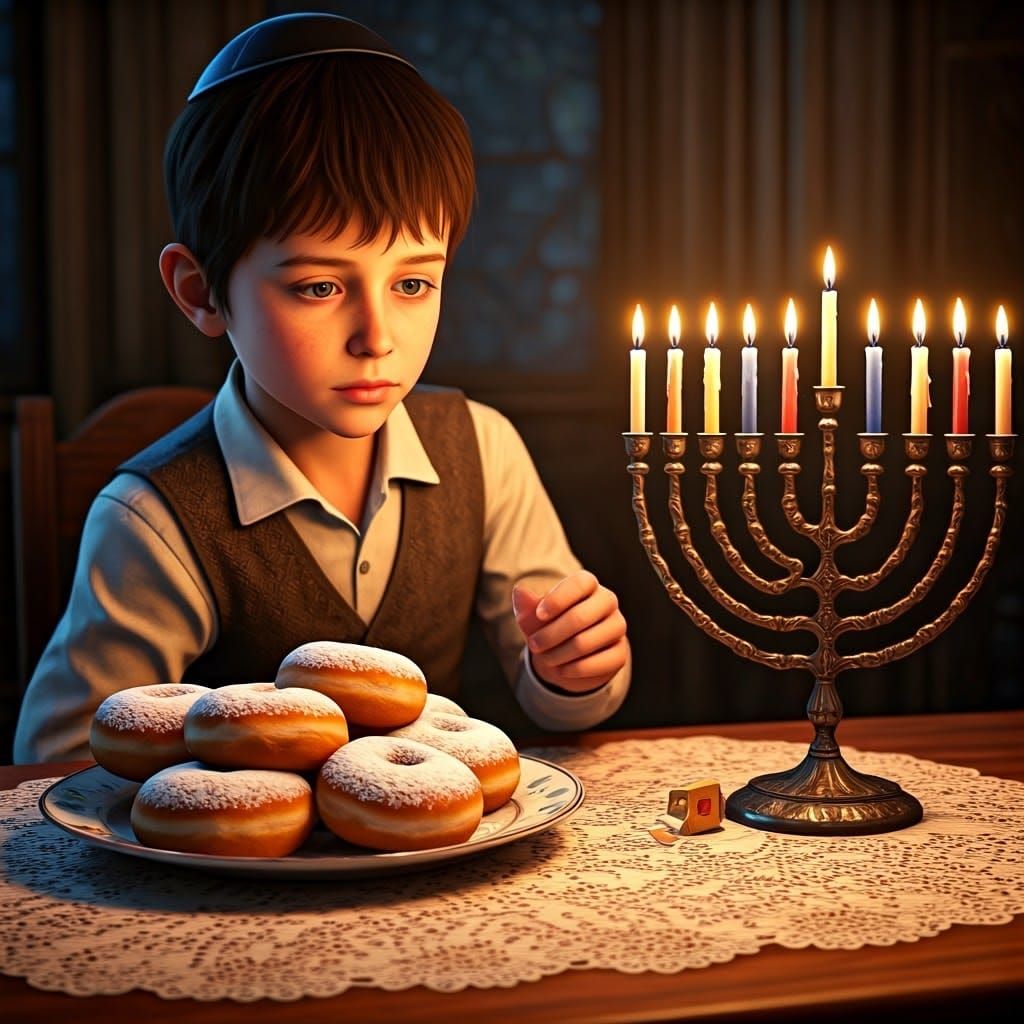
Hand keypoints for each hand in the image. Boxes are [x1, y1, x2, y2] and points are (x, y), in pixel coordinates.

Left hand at [512, 571, 627, 693]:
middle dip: (550, 634)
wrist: (566, 655)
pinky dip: (574, 669)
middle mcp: (607, 601)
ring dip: (558, 654)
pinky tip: (562, 670)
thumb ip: (527, 606)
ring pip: (586, 642)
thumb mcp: (534, 618)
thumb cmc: (550, 627)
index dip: (558, 599)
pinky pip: (598, 663)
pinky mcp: (620, 652)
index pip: (579, 583)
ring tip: (545, 659)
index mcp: (588, 584)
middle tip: (534, 644)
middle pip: (580, 616)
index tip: (539, 615)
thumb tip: (519, 592)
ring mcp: (617, 626)